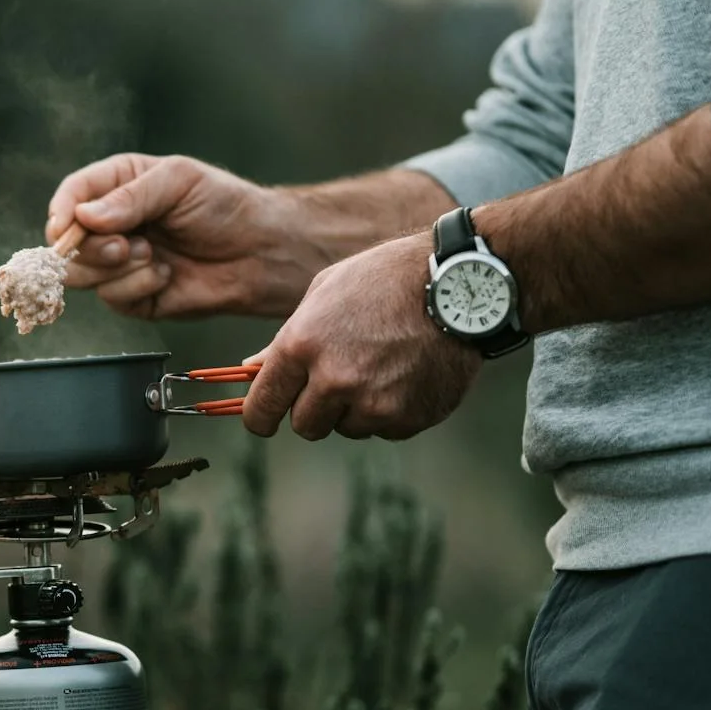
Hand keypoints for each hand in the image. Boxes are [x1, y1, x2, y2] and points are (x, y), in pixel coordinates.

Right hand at [45, 154, 328, 319]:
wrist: (260, 252)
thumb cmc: (225, 206)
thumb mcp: (178, 181)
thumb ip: (130, 196)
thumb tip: (83, 216)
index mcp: (117, 186)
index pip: (71, 197)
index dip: (62, 213)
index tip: (66, 228)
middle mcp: (112, 225)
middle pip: (68, 243)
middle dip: (92, 248)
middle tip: (125, 246)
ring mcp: (120, 263)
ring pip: (83, 274)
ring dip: (116, 269)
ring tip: (153, 256)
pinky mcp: (133, 296)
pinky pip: (113, 298)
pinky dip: (137, 288)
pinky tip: (166, 276)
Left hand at [242, 234, 479, 440]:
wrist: (461, 284)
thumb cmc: (385, 280)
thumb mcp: (324, 294)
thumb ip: (284, 340)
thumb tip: (249, 371)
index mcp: (303, 346)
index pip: (262, 407)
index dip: (260, 417)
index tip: (264, 418)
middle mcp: (335, 379)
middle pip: (304, 426)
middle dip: (313, 409)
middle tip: (335, 381)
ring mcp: (375, 403)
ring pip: (347, 429)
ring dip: (354, 409)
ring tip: (379, 367)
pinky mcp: (409, 418)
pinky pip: (385, 430)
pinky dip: (390, 412)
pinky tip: (405, 375)